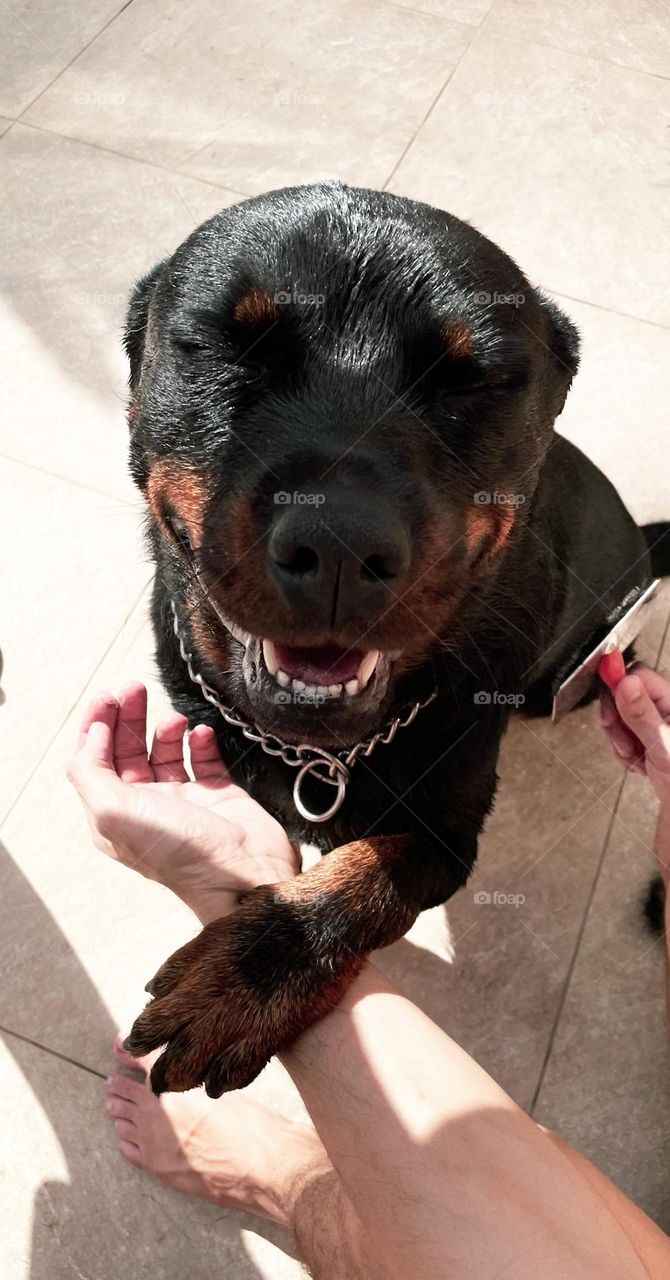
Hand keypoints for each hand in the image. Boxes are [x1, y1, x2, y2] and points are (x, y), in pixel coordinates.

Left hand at [67, 682, 298, 923]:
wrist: (243, 874)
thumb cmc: (178, 851)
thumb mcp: (114, 813)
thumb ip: (91, 770)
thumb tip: (93, 733)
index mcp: (115, 815)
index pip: (95, 760)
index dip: (97, 725)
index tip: (107, 696)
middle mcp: (146, 806)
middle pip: (128, 750)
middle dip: (129, 716)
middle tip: (135, 687)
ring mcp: (183, 800)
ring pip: (166, 750)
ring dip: (166, 727)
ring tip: (175, 719)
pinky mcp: (219, 794)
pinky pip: (205, 757)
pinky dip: (201, 740)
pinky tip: (202, 734)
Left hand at [125, 880, 363, 1095]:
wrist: (326, 916)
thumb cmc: (276, 914)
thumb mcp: (220, 928)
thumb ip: (185, 961)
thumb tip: (153, 989)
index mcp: (198, 965)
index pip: (155, 1013)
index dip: (143, 1035)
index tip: (139, 1044)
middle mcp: (212, 991)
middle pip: (169, 1045)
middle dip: (159, 1068)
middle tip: (155, 1082)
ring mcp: (240, 1013)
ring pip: (194, 1062)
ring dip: (183, 1079)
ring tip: (179, 1087)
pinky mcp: (271, 1030)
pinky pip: (236, 1070)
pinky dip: (223, 1082)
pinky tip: (218, 1086)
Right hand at [600, 666, 669, 810]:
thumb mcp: (662, 745)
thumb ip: (642, 713)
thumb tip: (626, 683)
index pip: (638, 676)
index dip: (619, 688)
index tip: (610, 706)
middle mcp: (664, 707)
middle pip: (623, 696)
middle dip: (617, 722)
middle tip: (626, 742)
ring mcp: (654, 721)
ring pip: (619, 717)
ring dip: (620, 741)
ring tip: (636, 756)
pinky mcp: (646, 734)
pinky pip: (621, 734)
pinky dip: (623, 751)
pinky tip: (638, 761)